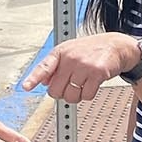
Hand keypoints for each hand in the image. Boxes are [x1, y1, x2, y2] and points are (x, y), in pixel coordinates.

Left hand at [20, 33, 140, 103]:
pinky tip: (92, 84)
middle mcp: (70, 58)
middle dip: (62, 93)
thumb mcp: (69, 52)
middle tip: (70, 86)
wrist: (115, 46)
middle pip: (56, 90)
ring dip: (76, 95)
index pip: (44, 67)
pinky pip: (86, 95)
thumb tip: (43, 82)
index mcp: (60, 52)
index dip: (33, 78)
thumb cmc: (91, 50)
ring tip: (82, 84)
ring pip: (71, 96)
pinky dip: (88, 94)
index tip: (26, 87)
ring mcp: (84, 66)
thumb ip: (55, 66)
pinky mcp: (97, 74)